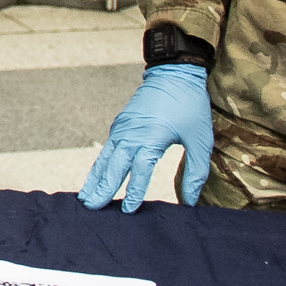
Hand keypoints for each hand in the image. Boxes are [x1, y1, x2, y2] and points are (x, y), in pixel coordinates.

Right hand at [78, 63, 211, 211]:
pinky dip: (98, 166)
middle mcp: (131, 134)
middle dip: (102, 188)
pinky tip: (93, 178)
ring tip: (84, 198)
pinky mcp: (120, 125)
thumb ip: (196, 173)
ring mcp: (122, 129)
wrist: (174, 73)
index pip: (140, 171)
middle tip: (90, 208)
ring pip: (105, 159)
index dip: (133, 192)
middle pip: (114, 167)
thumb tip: (191, 202)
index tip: (127, 211)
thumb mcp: (201, 140)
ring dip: (94, 179)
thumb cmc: (190, 107)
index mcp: (152, 138)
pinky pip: (106, 150)